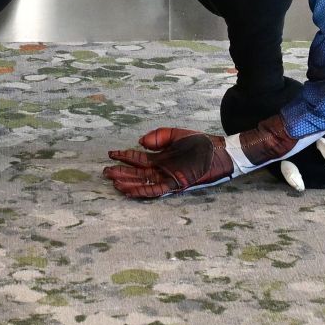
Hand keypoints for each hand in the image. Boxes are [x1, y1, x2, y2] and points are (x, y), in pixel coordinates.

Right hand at [103, 127, 234, 198]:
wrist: (219, 152)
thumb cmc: (201, 143)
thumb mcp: (177, 134)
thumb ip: (158, 136)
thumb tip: (140, 142)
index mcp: (162, 157)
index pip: (139, 158)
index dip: (125, 156)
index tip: (111, 154)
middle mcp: (163, 169)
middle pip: (138, 172)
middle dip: (122, 172)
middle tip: (105, 172)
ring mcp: (168, 178)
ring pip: (144, 183)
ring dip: (128, 183)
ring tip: (113, 181)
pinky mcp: (176, 184)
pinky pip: (156, 190)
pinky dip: (142, 190)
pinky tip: (130, 189)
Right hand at [274, 111, 324, 192]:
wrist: (300, 116)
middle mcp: (319, 129)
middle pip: (321, 137)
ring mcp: (303, 139)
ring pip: (304, 146)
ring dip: (308, 161)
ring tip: (319, 175)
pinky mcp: (288, 151)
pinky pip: (287, 163)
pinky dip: (291, 175)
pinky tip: (299, 186)